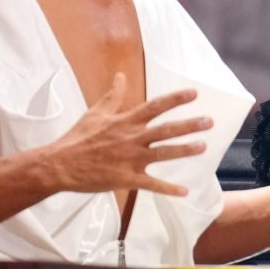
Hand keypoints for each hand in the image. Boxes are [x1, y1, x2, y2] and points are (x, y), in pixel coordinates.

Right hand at [46, 72, 209, 196]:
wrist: (60, 164)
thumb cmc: (78, 138)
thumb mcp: (96, 113)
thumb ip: (113, 96)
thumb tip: (120, 76)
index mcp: (125, 122)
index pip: (155, 107)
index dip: (175, 99)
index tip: (194, 94)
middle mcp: (131, 138)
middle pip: (165, 130)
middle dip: (189, 125)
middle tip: (209, 122)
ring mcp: (130, 159)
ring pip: (163, 153)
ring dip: (184, 150)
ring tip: (203, 147)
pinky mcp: (126, 178)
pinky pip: (152, 184)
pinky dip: (169, 189)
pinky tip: (184, 192)